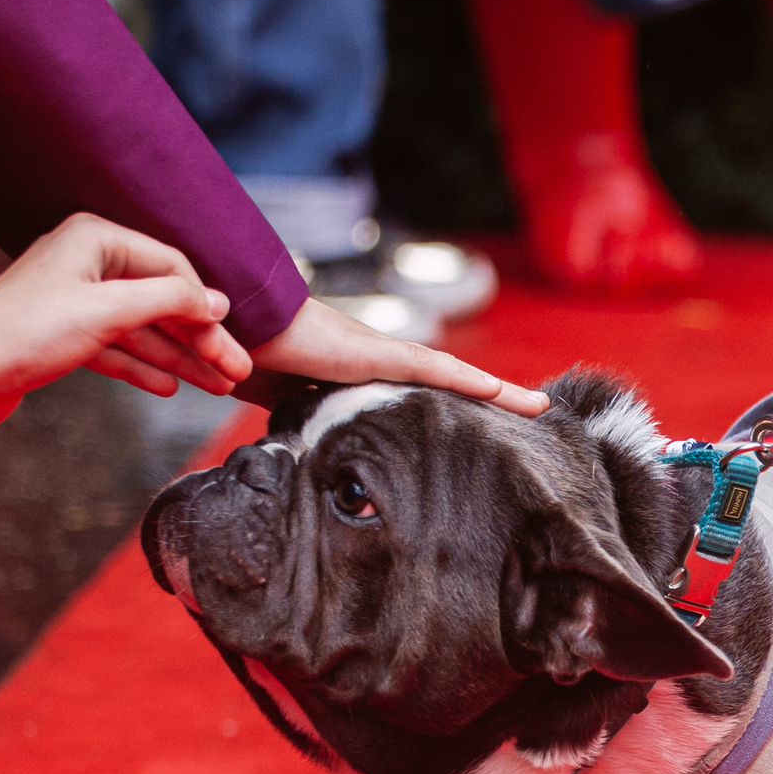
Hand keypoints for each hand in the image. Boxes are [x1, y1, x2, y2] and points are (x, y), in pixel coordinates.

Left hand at [0, 213, 248, 488]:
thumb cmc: (21, 334)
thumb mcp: (107, 311)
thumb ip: (169, 302)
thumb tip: (218, 300)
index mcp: (94, 239)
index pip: (171, 268)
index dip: (206, 306)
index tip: (234, 341)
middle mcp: (85, 262)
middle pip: (161, 300)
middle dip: (200, 338)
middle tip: (237, 371)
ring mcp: (73, 300)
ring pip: (143, 329)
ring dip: (180, 358)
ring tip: (217, 386)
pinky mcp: (61, 336)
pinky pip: (117, 348)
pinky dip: (144, 367)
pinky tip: (170, 387)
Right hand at [244, 297, 546, 416]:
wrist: (234, 321)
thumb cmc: (252, 352)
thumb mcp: (288, 400)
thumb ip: (307, 419)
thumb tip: (309, 452)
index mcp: (364, 374)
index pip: (423, 393)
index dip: (457, 404)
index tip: (487, 423)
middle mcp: (381, 360)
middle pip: (450, 382)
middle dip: (492, 398)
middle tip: (535, 411)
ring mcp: (382, 354)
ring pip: (453, 375)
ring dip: (496, 391)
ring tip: (538, 406)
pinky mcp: (375, 354)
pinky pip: (431, 369)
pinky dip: (466, 380)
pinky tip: (500, 391)